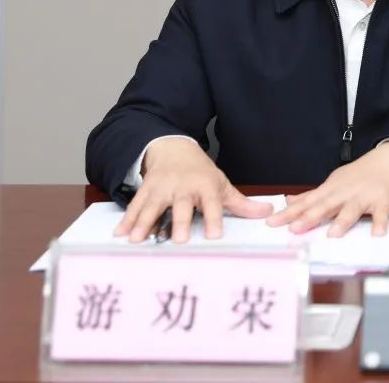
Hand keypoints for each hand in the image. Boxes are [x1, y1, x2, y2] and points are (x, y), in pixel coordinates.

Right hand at [113, 136, 272, 242]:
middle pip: (181, 205)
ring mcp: (162, 188)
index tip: (215, 236)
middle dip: (179, 221)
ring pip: (153, 206)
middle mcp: (182, 186)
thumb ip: (241, 203)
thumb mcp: (221, 184)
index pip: (212, 203)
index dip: (214, 219)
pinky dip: (127, 220)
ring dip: (144, 222)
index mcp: (205, 186)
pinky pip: (135, 205)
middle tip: (179, 240)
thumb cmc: (200, 173)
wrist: (173, 148)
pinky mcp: (146, 190)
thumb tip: (268, 212)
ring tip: (137, 240)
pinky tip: (119, 234)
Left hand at [266, 140, 388, 237]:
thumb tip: (289, 202)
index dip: (289, 213)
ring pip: (351, 209)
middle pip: (325, 206)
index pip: (307, 202)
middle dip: (310, 217)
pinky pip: (381, 214)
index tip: (272, 222)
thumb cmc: (360, 175)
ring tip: (332, 235)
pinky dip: (380, 223)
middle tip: (294, 229)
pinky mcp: (382, 201)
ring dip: (342, 221)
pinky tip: (377, 234)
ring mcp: (364, 196)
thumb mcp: (334, 182)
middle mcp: (344, 193)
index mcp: (331, 189)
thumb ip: (312, 195)